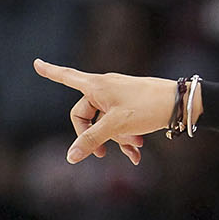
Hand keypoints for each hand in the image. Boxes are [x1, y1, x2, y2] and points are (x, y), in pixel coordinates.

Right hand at [33, 59, 182, 164]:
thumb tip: (71, 156)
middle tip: (104, 155)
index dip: (51, 72)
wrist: (182, 103)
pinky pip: (122, 124)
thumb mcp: (116, 125)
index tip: (36, 63)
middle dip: (98, 136)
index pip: (67, 77)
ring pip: (108, 123)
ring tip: (135, 148)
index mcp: (96, 86)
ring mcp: (120, 96)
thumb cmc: (148, 107)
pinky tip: (138, 155)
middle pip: (87, 115)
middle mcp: (106, 88)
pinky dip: (128, 138)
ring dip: (119, 140)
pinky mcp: (134, 105)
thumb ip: (92, 140)